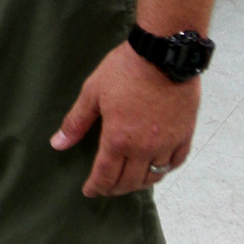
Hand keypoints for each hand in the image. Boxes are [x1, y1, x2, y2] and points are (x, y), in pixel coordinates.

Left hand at [50, 41, 199, 196]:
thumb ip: (76, 122)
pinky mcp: (185, 134)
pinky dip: (165, 168)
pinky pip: (176, 162)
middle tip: (107, 187)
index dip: (96, 187)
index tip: (90, 191)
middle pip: (129, 182)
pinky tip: (157, 165)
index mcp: (118, 139)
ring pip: (154, 176)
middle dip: (115, 189)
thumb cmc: (125, 69)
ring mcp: (167, 142)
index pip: (105, 176)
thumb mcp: (93, 92)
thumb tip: (58, 144)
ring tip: (130, 179)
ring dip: (139, 182)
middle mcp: (144, 147)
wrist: (163, 52)